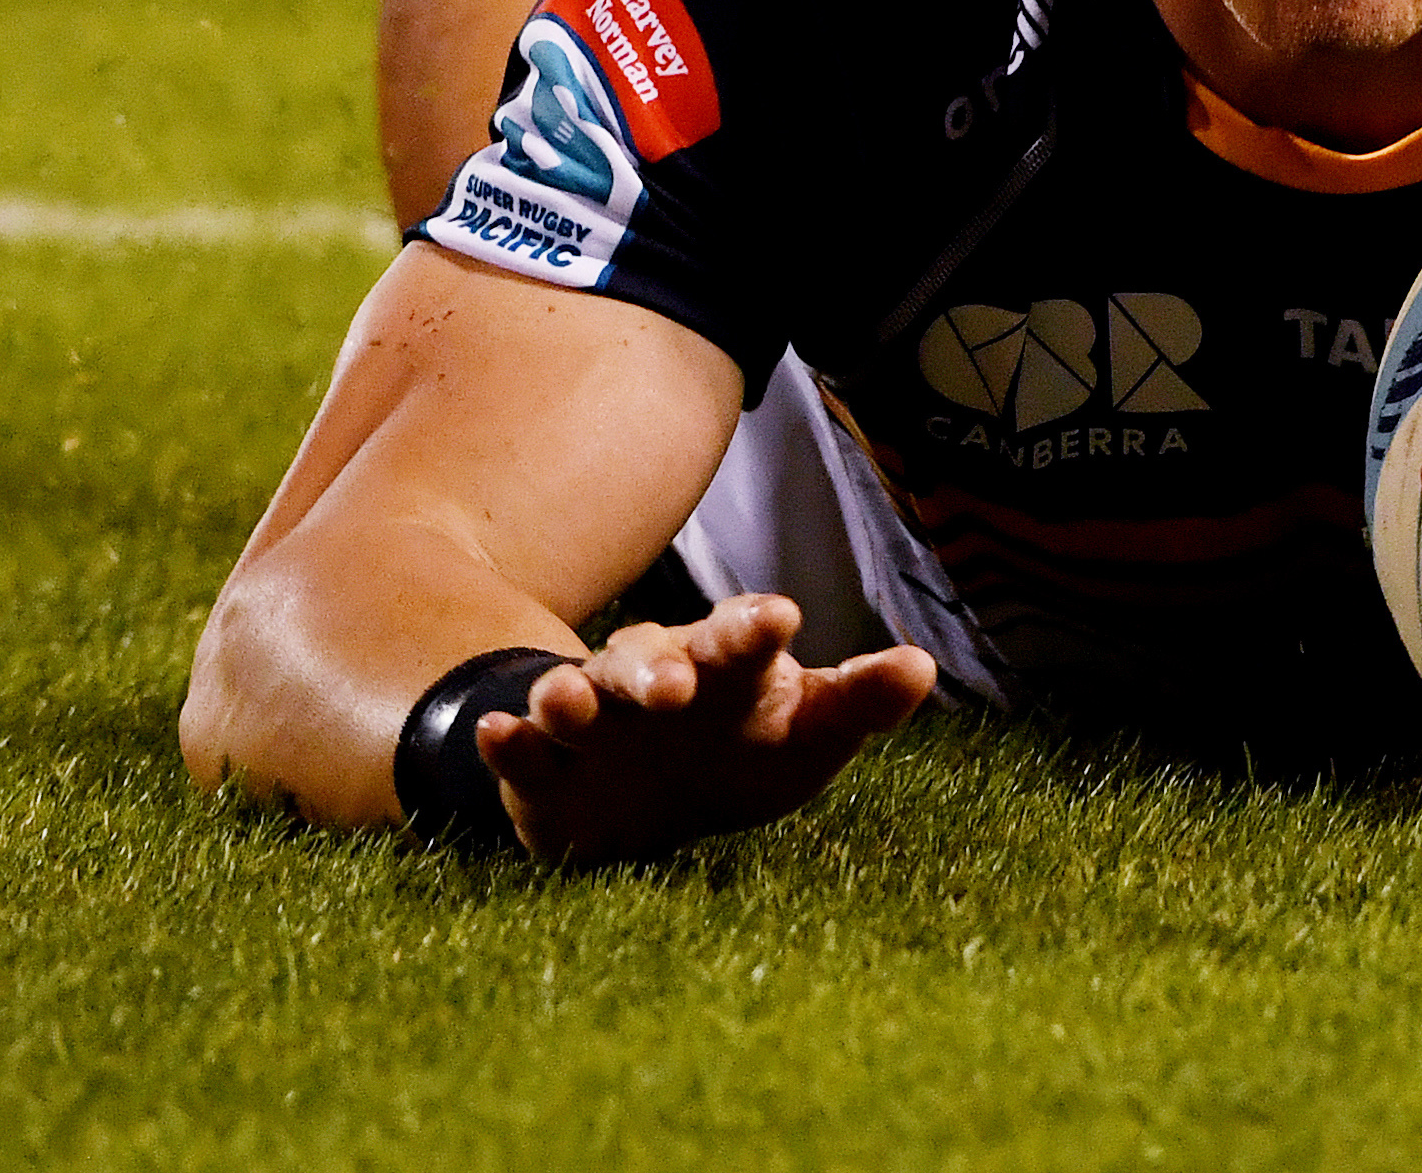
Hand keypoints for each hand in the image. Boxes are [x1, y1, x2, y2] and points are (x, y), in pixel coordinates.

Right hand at [471, 595, 937, 864]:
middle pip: (652, 657)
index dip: (756, 625)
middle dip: (659, 669)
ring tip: (569, 708)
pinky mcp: (542, 766)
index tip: (780, 618)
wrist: (652, 804)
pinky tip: (499, 734)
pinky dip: (508, 740)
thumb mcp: (806, 734)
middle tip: (675, 688)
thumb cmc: (744, 750)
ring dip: (569, 696)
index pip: (742, 633)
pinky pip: (518, 746)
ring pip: (575, 693)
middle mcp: (654, 677)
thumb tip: (922, 665)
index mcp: (726, 663)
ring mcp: (592, 718)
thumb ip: (858, 702)